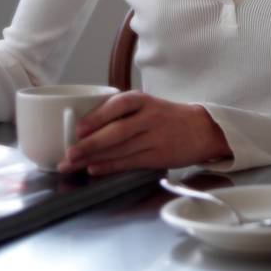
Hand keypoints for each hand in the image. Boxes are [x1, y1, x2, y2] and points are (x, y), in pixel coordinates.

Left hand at [58, 92, 230, 174]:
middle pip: (117, 132)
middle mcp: (150, 117)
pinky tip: (95, 169)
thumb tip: (83, 128)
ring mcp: (156, 138)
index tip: (78, 129)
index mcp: (144, 100)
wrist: (203, 129)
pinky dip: (111, 167)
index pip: (118, 106)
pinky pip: (130, 163)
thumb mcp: (147, 105)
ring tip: (72, 165)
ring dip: (94, 159)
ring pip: (121, 150)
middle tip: (68, 154)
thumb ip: (120, 113)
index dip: (97, 118)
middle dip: (89, 145)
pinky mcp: (159, 157)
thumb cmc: (166, 117)